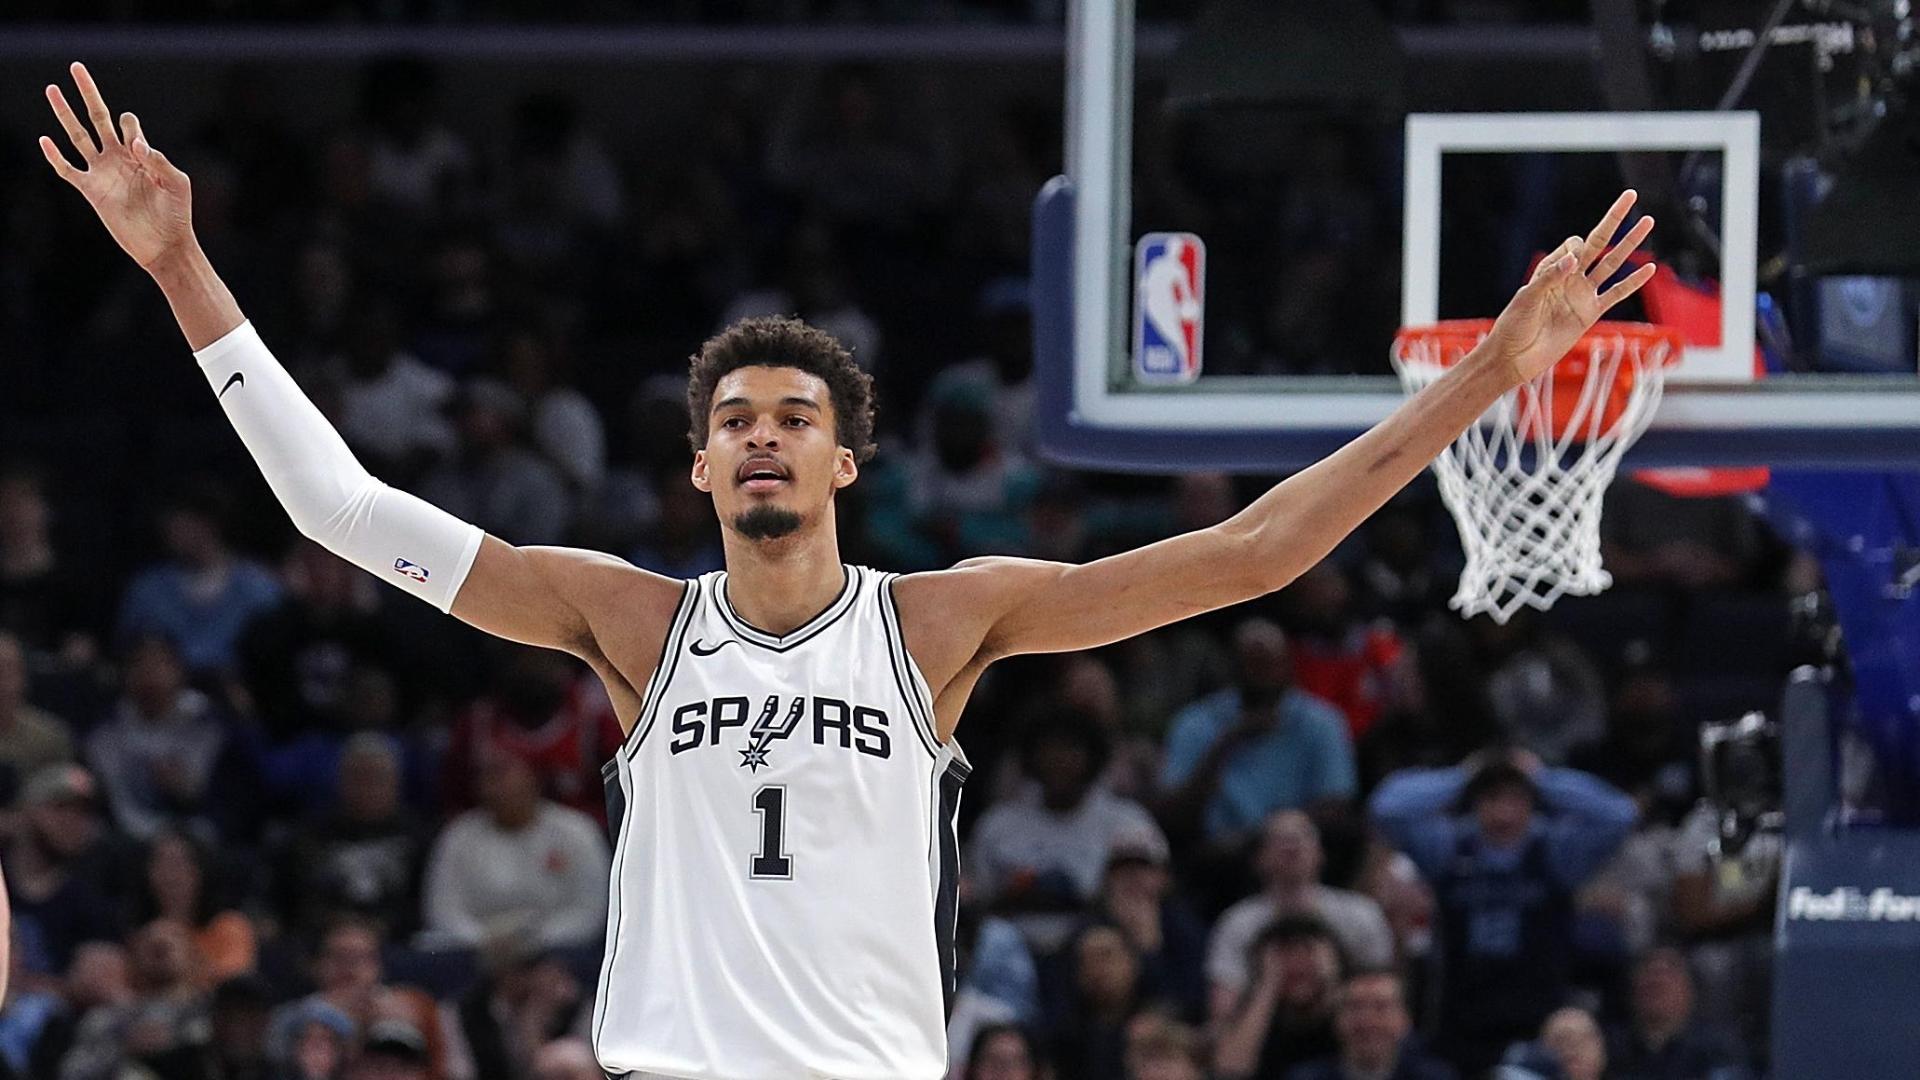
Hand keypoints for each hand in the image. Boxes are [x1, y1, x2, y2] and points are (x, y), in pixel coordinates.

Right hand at [39, 62, 194, 271]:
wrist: (164, 245)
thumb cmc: (176, 215)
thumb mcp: (177, 183)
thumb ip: (158, 160)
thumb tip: (134, 143)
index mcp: (141, 154)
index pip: (127, 124)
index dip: (130, 126)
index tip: (137, 146)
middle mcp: (119, 158)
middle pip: (98, 118)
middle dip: (88, 93)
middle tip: (76, 68)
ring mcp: (103, 173)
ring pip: (78, 136)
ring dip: (65, 114)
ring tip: (52, 90)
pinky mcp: (92, 191)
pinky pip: (67, 170)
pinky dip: (55, 156)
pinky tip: (45, 140)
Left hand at [1480, 189, 1657, 383]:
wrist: (1516, 357)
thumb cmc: (1514, 325)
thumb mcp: (1527, 298)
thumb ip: (1550, 278)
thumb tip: (1575, 259)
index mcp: (1552, 269)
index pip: (1574, 245)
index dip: (1576, 249)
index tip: (1569, 265)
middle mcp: (1570, 278)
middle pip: (1598, 243)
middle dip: (1614, 220)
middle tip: (1631, 196)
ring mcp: (1582, 294)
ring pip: (1612, 264)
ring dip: (1630, 244)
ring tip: (1648, 221)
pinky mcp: (1590, 313)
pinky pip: (1616, 294)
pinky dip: (1632, 283)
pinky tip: (1649, 268)